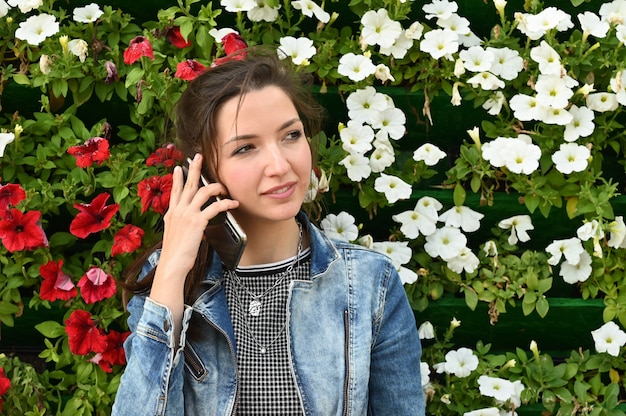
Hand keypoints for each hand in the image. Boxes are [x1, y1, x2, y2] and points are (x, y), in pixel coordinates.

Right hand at [161, 154, 238, 274]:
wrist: (172, 265)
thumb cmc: (176, 254)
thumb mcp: (175, 235)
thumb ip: (182, 225)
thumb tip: (194, 223)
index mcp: (172, 213)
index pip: (175, 191)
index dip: (177, 178)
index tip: (179, 168)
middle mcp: (178, 211)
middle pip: (188, 184)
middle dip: (195, 168)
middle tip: (199, 157)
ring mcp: (187, 214)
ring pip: (203, 192)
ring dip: (216, 187)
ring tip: (225, 188)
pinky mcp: (197, 221)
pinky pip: (215, 207)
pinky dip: (226, 204)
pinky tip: (233, 204)